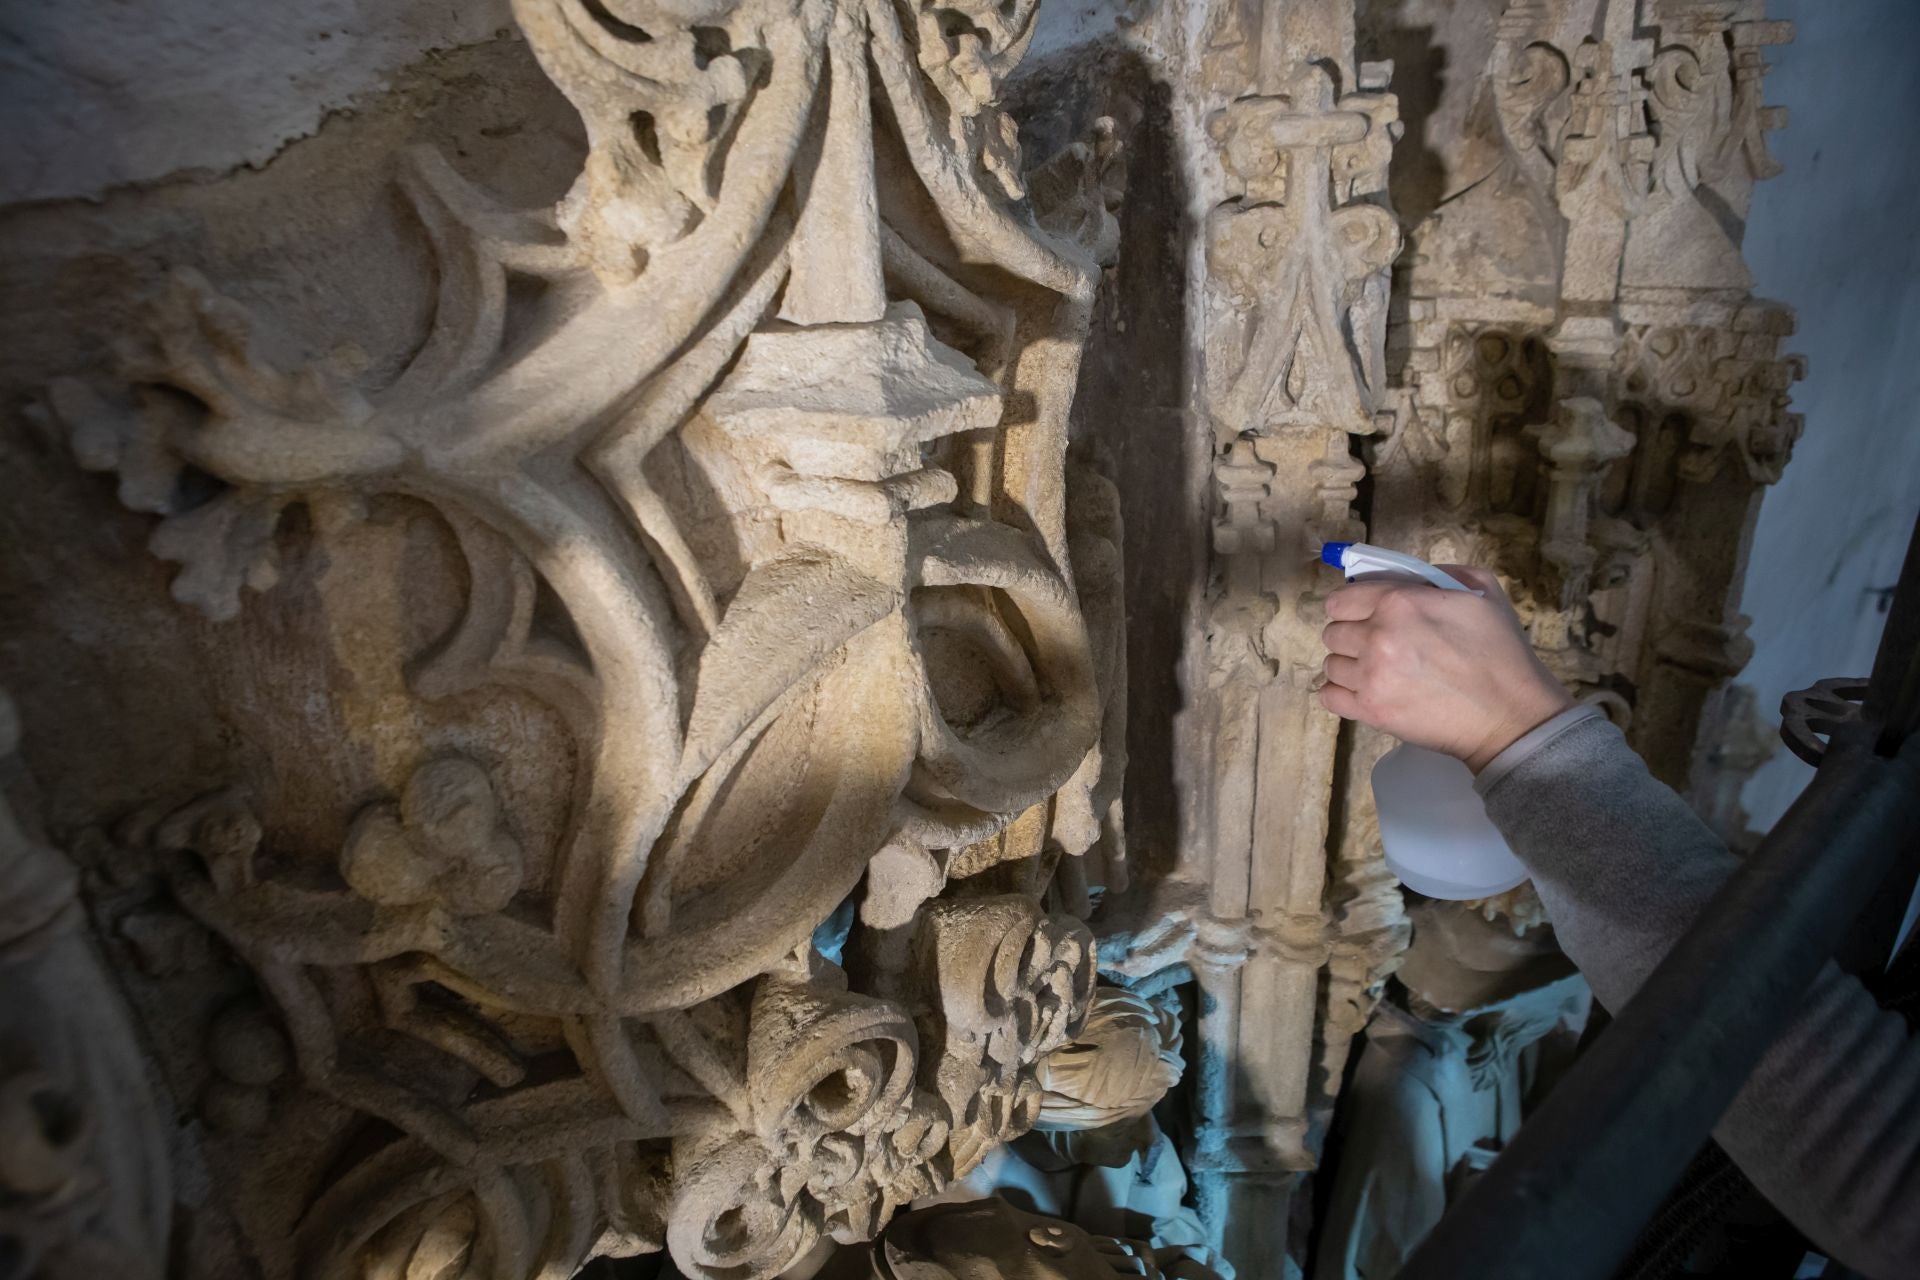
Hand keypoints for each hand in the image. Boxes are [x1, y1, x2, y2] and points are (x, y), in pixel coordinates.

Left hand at [1319, 565, 1573, 772]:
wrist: (1511, 715)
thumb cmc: (1500, 652)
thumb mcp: (1481, 591)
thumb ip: (1437, 574)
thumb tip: (1403, 577)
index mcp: (1399, 603)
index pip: (1340, 600)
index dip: (1351, 606)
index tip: (1365, 615)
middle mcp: (1377, 637)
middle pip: (1333, 632)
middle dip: (1352, 635)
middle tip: (1377, 644)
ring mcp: (1371, 677)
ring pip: (1331, 664)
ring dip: (1349, 665)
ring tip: (1377, 671)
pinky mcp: (1371, 712)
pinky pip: (1329, 696)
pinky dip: (1342, 693)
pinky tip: (1364, 691)